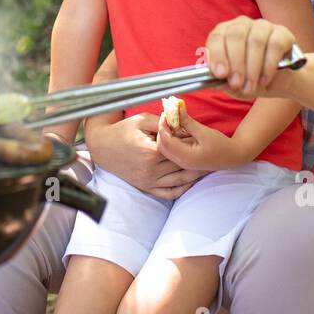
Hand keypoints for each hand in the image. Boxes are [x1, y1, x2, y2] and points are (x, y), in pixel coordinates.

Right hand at [84, 112, 204, 200]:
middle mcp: (151, 169)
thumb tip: (182, 122)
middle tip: (211, 154)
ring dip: (195, 175)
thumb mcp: (142, 119)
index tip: (200, 139)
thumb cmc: (122, 130)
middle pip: (182, 165)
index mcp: (151, 152)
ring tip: (207, 168)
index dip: (191, 143)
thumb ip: (163, 121)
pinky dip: (182, 189)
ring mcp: (148, 181)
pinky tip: (191, 182)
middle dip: (196, 159)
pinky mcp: (145, 187)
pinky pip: (168, 193)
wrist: (102, 146)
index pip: (179, 149)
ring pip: (179, 181)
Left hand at [155, 104, 236, 171]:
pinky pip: (172, 150)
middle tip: (166, 117)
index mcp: (186, 156)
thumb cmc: (221, 145)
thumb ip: (188, 122)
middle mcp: (182, 162)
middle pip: (162, 146)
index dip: (162, 126)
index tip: (165, 114)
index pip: (166, 141)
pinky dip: (171, 139)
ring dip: (165, 135)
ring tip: (171, 121)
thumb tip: (176, 109)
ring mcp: (183, 163)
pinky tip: (176, 130)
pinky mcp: (185, 161)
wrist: (233, 157)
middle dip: (162, 130)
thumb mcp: (204, 132)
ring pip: (165, 149)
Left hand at [204, 16, 298, 99]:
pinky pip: (275, 45)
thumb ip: (221, 82)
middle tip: (237, 83)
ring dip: (252, 68)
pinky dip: (269, 65)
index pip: (217, 37)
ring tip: (251, 87)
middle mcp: (242, 24)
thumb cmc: (248, 78)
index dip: (217, 55)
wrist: (276, 82)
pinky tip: (265, 79)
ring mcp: (263, 26)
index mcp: (224, 32)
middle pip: (236, 35)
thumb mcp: (231, 85)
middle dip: (236, 63)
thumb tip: (216, 82)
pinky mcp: (282, 33)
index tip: (220, 74)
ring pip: (256, 41)